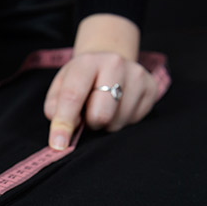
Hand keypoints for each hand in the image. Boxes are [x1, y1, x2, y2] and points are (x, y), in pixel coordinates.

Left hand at [44, 51, 158, 146]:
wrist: (109, 61)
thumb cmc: (81, 80)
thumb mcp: (60, 87)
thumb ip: (55, 107)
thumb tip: (63, 129)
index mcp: (87, 62)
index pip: (72, 96)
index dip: (64, 123)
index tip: (58, 144)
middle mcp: (115, 64)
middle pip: (101, 115)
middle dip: (90, 123)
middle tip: (89, 115)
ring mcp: (137, 75)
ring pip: (117, 123)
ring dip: (107, 124)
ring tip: (104, 107)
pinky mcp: (151, 88)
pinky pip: (133, 122)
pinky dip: (122, 121)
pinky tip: (118, 107)